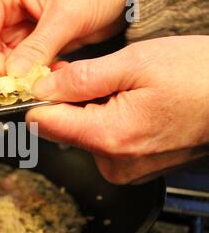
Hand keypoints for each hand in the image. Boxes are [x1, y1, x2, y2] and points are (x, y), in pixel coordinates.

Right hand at [0, 0, 129, 85]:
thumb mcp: (68, 14)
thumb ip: (39, 45)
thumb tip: (15, 75)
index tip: (2, 76)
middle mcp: (7, 15)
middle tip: (17, 88)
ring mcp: (20, 33)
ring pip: (1, 66)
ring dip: (16, 81)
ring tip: (40, 82)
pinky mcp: (35, 49)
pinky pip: (23, 71)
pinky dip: (32, 81)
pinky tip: (50, 79)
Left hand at [27, 35, 208, 183]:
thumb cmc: (200, 78)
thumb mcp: (136, 63)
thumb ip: (81, 79)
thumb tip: (42, 88)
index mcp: (109, 137)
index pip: (44, 124)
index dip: (40, 99)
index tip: (48, 81)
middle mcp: (113, 163)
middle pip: (62, 130)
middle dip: (69, 102)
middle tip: (98, 78)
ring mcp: (124, 169)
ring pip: (83, 136)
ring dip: (91, 111)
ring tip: (124, 92)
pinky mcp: (132, 169)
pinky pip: (103, 144)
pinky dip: (107, 123)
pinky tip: (131, 108)